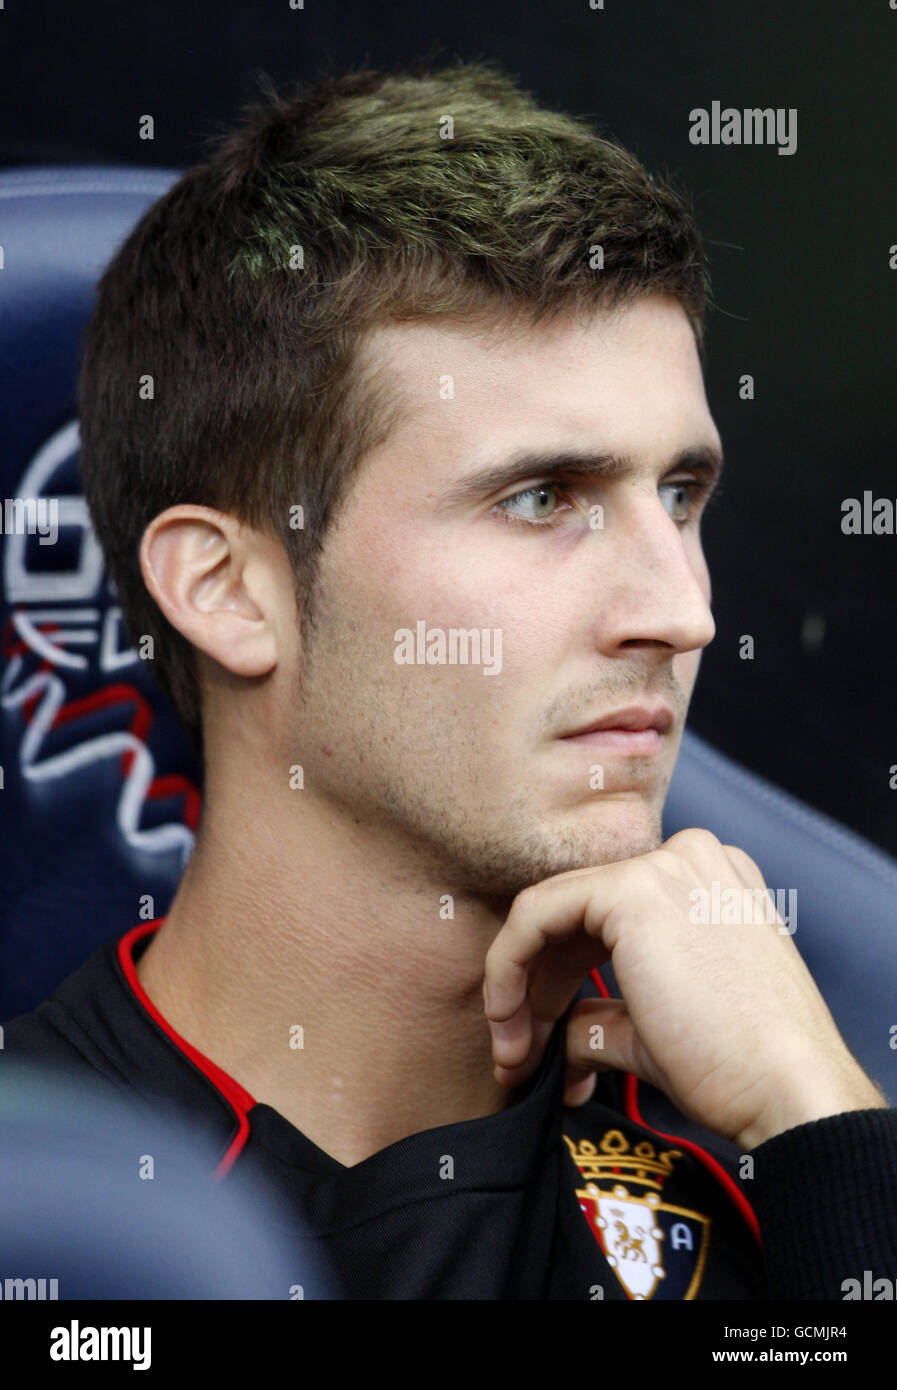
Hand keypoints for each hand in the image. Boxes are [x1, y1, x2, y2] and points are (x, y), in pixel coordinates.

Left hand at [482, 828, 887, 1148]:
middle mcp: (687, 859)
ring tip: (513, 1057)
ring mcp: (661, 867)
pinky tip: (507, 1022)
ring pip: (548, 913)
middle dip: (534, 991)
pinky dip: (507, 967)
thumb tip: (559, 1034)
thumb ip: (602, 1014)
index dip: (560, 983)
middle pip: (574, 917)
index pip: (605, 920)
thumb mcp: (656, 1027)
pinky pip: (535, 915)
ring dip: (517, 989)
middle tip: (517, 1056)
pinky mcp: (631, 888)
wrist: (785, 1089)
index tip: (539, 1043)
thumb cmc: (741, 1068)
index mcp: (707, 882)